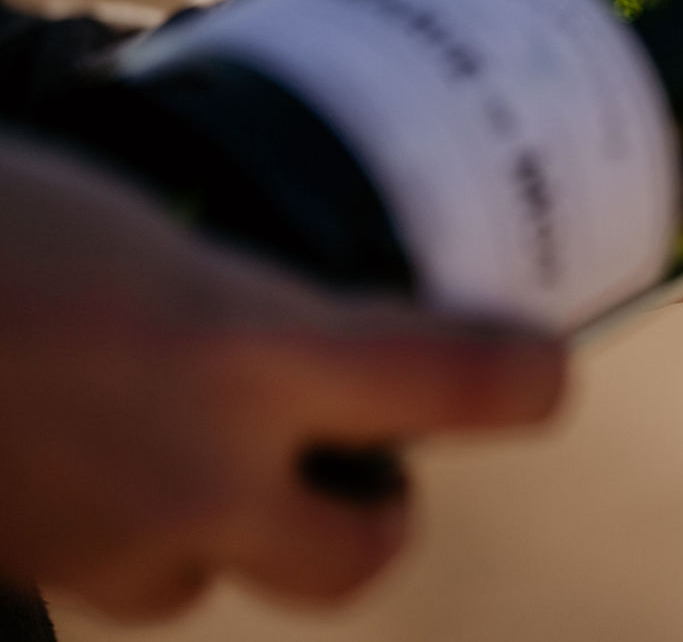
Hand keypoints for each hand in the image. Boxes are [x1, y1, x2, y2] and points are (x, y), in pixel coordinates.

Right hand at [0, 136, 565, 619]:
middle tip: (363, 441)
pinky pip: (122, 573)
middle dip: (378, 509)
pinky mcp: (33, 570)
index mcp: (249, 345)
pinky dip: (136, 526)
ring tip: (215, 433)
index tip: (541, 361)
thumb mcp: (139, 199)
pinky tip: (108, 445)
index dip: (526, 377)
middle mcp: (201, 466)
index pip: (466, 383)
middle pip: (362, 553)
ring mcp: (111, 536)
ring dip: (245, 521)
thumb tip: (309, 222)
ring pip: (225, 570)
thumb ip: (241, 248)